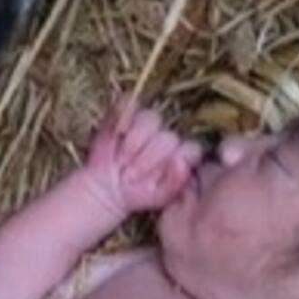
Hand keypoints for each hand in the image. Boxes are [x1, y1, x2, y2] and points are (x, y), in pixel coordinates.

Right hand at [82, 100, 203, 216]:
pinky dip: (122, 114)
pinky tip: (118, 132)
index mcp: (182, 152)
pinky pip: (127, 101)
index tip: (155, 178)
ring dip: (135, 140)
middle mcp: (166, 133)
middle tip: (131, 174)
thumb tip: (179, 160)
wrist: (107, 189)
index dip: (172, 161)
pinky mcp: (124, 112)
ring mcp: (146, 121)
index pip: (190, 148)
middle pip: (167, 137)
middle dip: (148, 158)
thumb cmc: (138, 193)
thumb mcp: (160, 196)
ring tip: (122, 159)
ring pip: (150, 118)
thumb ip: (176, 182)